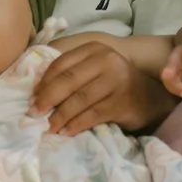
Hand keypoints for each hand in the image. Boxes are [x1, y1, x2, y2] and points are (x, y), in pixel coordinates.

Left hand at [32, 38, 170, 134]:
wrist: (149, 97)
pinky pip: (92, 114)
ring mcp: (116, 81)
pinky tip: (66, 131)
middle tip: (34, 114)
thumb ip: (71, 74)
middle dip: (47, 99)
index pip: (61, 64)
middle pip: (68, 80)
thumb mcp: (93, 70)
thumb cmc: (114, 84)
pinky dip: (76, 124)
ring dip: (60, 116)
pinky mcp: (122, 102)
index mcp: (94, 49)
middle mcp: (106, 60)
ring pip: (79, 99)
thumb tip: (37, 92)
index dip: (44, 82)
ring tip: (49, 126)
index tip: (32, 98)